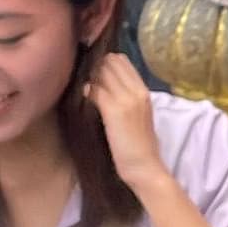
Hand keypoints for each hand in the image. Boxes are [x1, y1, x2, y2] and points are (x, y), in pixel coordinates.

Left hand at [83, 51, 168, 189]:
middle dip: (95, 67)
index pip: (122, 60)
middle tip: (84, 79)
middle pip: (110, 61)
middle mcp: (137, 90)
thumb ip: (126, 97)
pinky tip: (83, 98)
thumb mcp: (138, 115)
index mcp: (144, 90)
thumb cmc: (139, 145)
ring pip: (101, 72)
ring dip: (89, 78)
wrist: (144, 167)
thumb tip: (103, 84)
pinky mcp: (114, 110)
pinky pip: (95, 90)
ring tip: (83, 90)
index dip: (105, 62)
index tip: (94, 73)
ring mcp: (126, 99)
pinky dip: (86, 92)